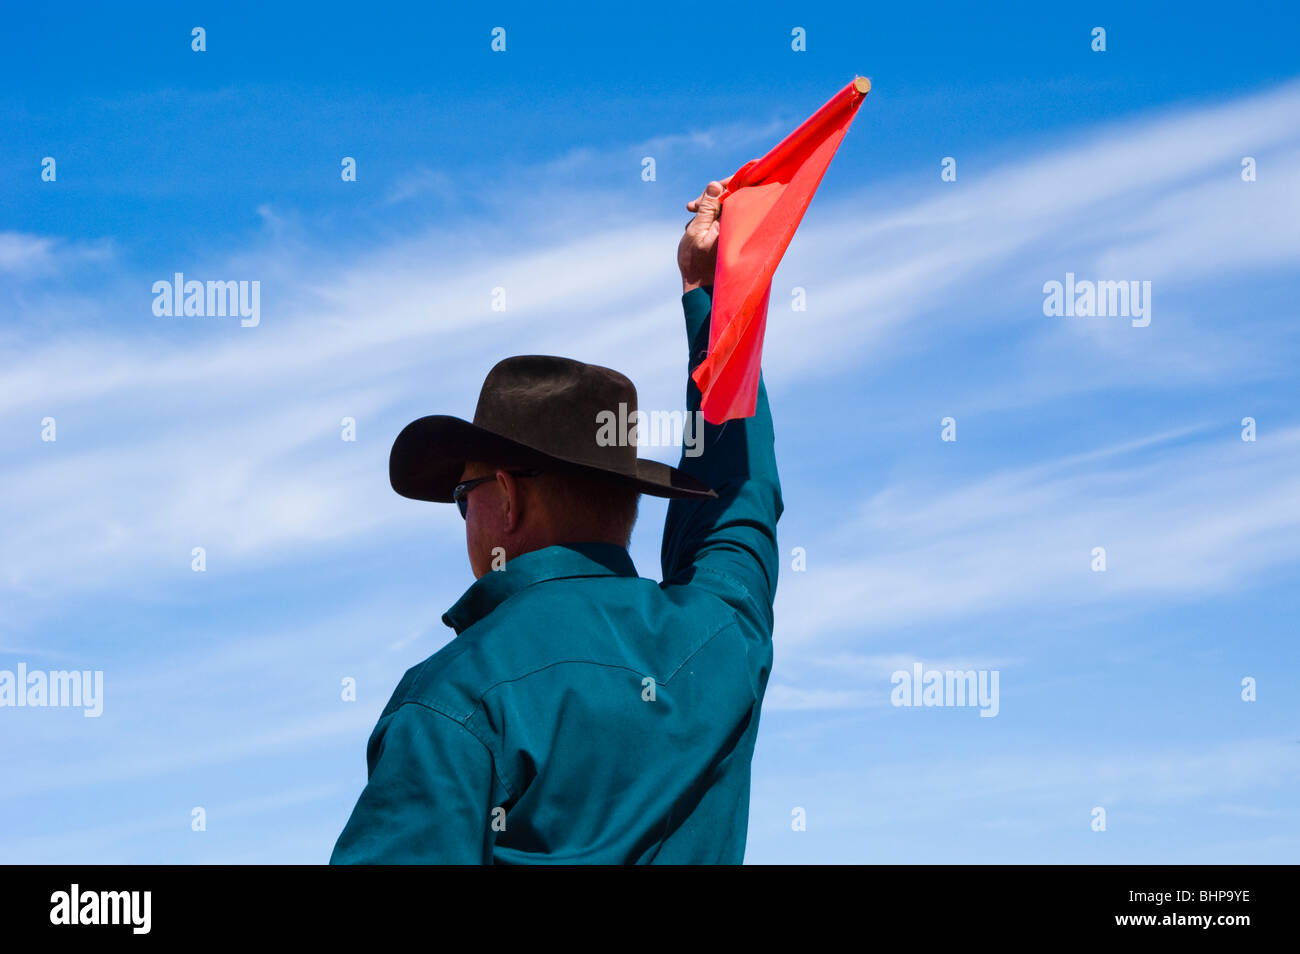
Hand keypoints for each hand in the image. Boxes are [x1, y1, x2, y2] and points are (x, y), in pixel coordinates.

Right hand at [677, 176, 730, 293]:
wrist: (699, 287)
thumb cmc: (696, 263)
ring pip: (721, 209)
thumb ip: (707, 208)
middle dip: (709, 199)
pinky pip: (719, 220)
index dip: (726, 185)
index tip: (711, 186)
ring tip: (690, 212)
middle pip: (729, 198)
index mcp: (734, 223)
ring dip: (705, 208)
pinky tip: (695, 223)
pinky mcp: (727, 237)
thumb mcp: (697, 231)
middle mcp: (737, 227)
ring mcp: (733, 232)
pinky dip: (707, 218)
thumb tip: (715, 185)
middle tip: (691, 207)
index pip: (739, 193)